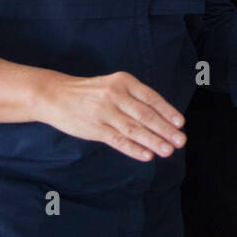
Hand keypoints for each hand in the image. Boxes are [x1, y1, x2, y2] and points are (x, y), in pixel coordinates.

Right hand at [34, 70, 185, 162]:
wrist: (55, 95)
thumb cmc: (90, 92)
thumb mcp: (113, 84)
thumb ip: (134, 97)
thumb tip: (162, 115)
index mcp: (124, 82)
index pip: (151, 98)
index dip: (167, 111)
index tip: (180, 123)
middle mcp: (115, 95)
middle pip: (145, 115)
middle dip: (165, 129)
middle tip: (180, 140)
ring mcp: (104, 112)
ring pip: (133, 129)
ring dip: (153, 141)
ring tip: (168, 151)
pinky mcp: (94, 128)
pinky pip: (117, 140)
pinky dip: (133, 149)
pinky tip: (146, 155)